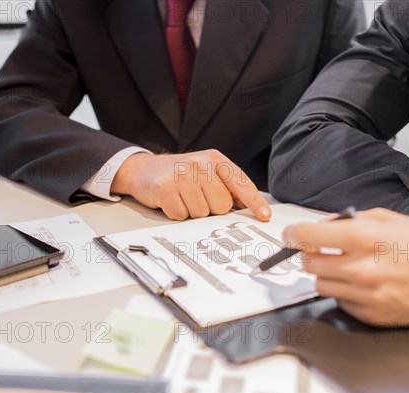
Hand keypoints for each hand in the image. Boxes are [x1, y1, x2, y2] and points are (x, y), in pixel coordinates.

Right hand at [111, 150, 270, 220]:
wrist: (145, 169)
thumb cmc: (182, 175)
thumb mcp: (208, 172)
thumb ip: (228, 186)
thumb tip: (250, 208)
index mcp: (215, 159)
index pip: (241, 182)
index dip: (254, 202)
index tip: (264, 216)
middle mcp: (199, 164)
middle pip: (222, 205)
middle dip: (211, 208)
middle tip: (197, 197)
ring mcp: (181, 175)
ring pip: (202, 213)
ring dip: (193, 211)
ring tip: (184, 197)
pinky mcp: (164, 188)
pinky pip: (182, 215)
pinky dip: (177, 213)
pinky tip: (172, 201)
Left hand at [284, 208, 408, 325]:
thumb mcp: (394, 219)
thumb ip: (355, 221)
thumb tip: (327, 227)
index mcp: (367, 238)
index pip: (309, 237)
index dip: (294, 235)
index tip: (290, 236)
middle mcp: (363, 268)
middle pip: (310, 265)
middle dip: (312, 255)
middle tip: (323, 251)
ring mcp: (368, 295)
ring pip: (322, 286)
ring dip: (328, 275)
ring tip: (349, 267)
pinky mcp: (375, 316)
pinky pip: (343, 304)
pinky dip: (346, 293)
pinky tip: (366, 285)